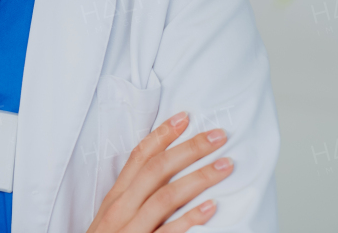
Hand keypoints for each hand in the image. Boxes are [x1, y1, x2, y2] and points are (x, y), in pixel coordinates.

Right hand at [87, 112, 233, 232]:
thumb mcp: (112, 216)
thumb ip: (133, 195)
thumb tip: (163, 173)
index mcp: (116, 197)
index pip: (139, 157)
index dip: (161, 135)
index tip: (184, 117)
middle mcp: (122, 208)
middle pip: (156, 170)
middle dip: (188, 149)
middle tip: (217, 136)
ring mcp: (131, 229)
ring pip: (166, 196)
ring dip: (198, 178)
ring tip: (225, 166)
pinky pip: (169, 232)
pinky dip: (190, 219)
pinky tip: (211, 208)